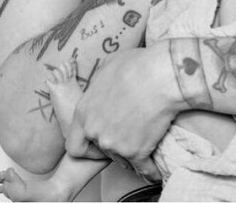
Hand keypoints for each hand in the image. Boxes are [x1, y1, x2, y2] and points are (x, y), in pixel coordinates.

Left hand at [65, 44, 178, 180]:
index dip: (86, 145)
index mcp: (84, 111)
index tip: (97, 142)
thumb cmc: (138, 65)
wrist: (161, 76)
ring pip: (121, 159)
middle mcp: (95, 131)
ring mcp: (115, 144)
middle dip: (112, 145)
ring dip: (131, 154)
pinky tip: (155, 168)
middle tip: (127, 137)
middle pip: (98, 150)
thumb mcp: (109, 65)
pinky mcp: (136, 152)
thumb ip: (100, 81)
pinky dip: (150, 169)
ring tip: (143, 144)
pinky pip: (143, 168)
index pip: (74, 143)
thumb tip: (104, 81)